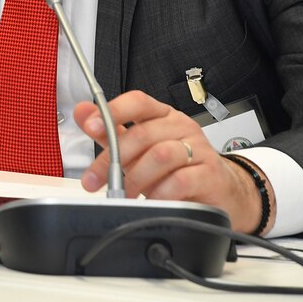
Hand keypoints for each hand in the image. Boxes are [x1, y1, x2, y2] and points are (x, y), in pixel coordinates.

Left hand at [74, 90, 273, 234]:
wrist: (220, 190)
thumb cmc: (175, 167)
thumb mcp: (138, 148)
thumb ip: (110, 131)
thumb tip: (82, 112)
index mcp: (162, 115)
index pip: (138, 101)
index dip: (114, 110)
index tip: (91, 125)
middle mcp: (181, 126)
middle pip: (143, 134)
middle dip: (114, 159)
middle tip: (98, 180)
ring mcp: (198, 148)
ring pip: (161, 156)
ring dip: (137, 178)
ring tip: (126, 194)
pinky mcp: (211, 174)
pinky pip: (181, 180)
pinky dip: (161, 193)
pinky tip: (153, 200)